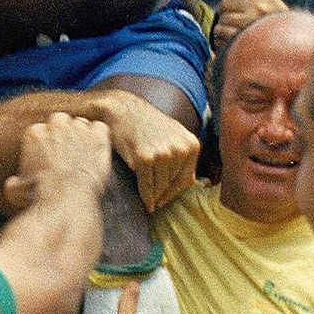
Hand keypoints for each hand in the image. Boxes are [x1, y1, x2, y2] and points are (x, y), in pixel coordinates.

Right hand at [6, 113, 112, 209]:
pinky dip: (100, 137)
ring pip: (82, 124)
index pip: (41, 130)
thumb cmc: (40, 197)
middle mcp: (56, 125)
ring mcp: (79, 129)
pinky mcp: (98, 137)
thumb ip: (13, 182)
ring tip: (83, 155)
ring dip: (82, 136)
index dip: (46, 144)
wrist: (66, 201)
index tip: (50, 158)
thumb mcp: (15, 191)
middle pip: (61, 121)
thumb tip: (13, 183)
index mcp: (34, 133)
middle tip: (67, 154)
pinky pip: (100, 128)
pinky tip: (96, 151)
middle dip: (64, 134)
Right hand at [98, 92, 198, 212]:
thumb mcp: (173, 135)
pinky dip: (146, 197)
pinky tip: (145, 203)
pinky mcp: (145, 159)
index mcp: (191, 145)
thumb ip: (184, 156)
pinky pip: (147, 187)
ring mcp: (163, 154)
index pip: (187, 179)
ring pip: (160, 188)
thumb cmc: (146, 124)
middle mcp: (180, 149)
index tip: (166, 199)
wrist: (122, 110)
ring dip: (154, 197)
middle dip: (164, 195)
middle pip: (173, 185)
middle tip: (156, 203)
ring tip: (149, 201)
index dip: (175, 192)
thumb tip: (191, 183)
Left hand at [212, 0, 287, 51]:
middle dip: (226, 12)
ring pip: (221, 20)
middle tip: (236, 21)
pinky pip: (220, 34)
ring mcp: (248, 24)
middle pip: (225, 3)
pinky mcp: (239, 40)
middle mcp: (258, 8)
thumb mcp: (274, 9)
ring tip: (237, 34)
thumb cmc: (279, 32)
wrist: (293, 56)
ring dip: (224, 27)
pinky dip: (221, 39)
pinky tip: (233, 42)